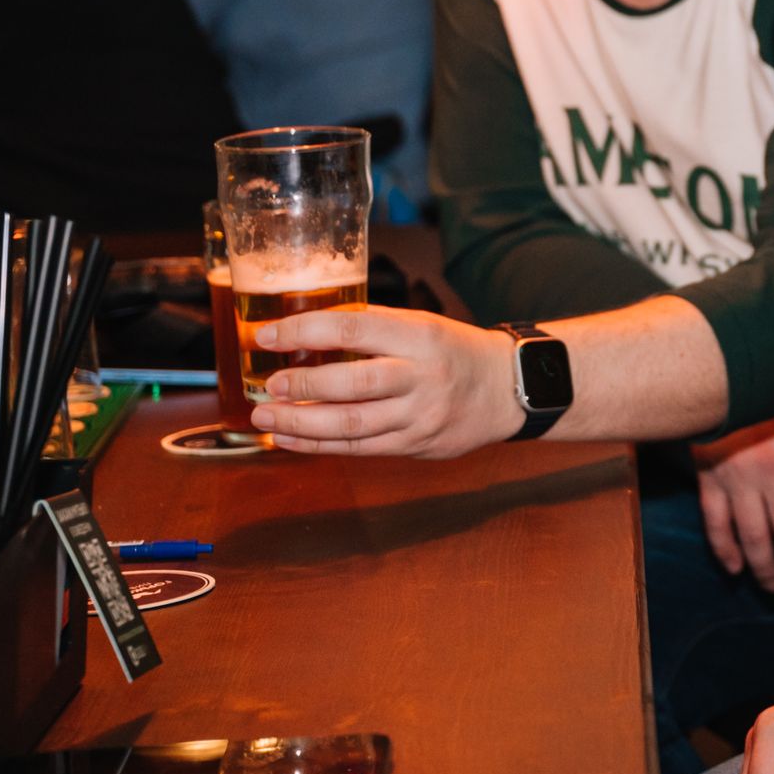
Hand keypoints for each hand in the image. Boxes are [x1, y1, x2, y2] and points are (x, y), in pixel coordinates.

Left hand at [247, 307, 522, 457]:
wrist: (507, 389)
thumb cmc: (455, 351)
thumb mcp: (421, 325)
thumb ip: (372, 328)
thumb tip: (305, 331)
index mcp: (420, 336)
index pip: (353, 329)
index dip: (304, 331)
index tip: (267, 335)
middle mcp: (421, 376)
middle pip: (351, 383)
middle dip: (301, 385)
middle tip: (268, 386)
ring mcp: (420, 416)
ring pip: (350, 424)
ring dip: (300, 422)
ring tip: (265, 417)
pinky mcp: (416, 445)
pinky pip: (359, 448)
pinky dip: (319, 444)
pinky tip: (290, 439)